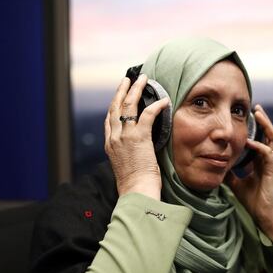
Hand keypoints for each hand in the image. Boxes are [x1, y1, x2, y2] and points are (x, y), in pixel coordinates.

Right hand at [104, 74, 169, 199]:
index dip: (114, 105)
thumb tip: (139, 150)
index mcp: (110, 146)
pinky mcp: (139, 137)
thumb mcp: (126, 167)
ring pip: (128, 105)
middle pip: (115, 107)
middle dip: (121, 91)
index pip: (109, 120)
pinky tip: (164, 100)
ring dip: (136, 89)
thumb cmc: (135, 186)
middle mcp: (114, 138)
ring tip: (142, 79)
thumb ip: (129, 155)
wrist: (136, 192)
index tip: (119, 96)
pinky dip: (156, 105)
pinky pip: (147, 114)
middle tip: (127, 80)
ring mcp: (124, 136)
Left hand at [225, 104, 272, 242]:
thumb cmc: (252, 200)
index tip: (247, 115)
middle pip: (269, 135)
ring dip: (266, 126)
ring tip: (259, 114)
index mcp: (261, 161)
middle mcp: (268, 160)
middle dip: (264, 121)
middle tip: (256, 107)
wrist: (262, 215)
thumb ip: (229, 172)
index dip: (257, 127)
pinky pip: (268, 154)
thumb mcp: (235, 183)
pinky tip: (250, 142)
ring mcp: (272, 164)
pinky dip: (259, 146)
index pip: (261, 138)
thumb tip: (216, 164)